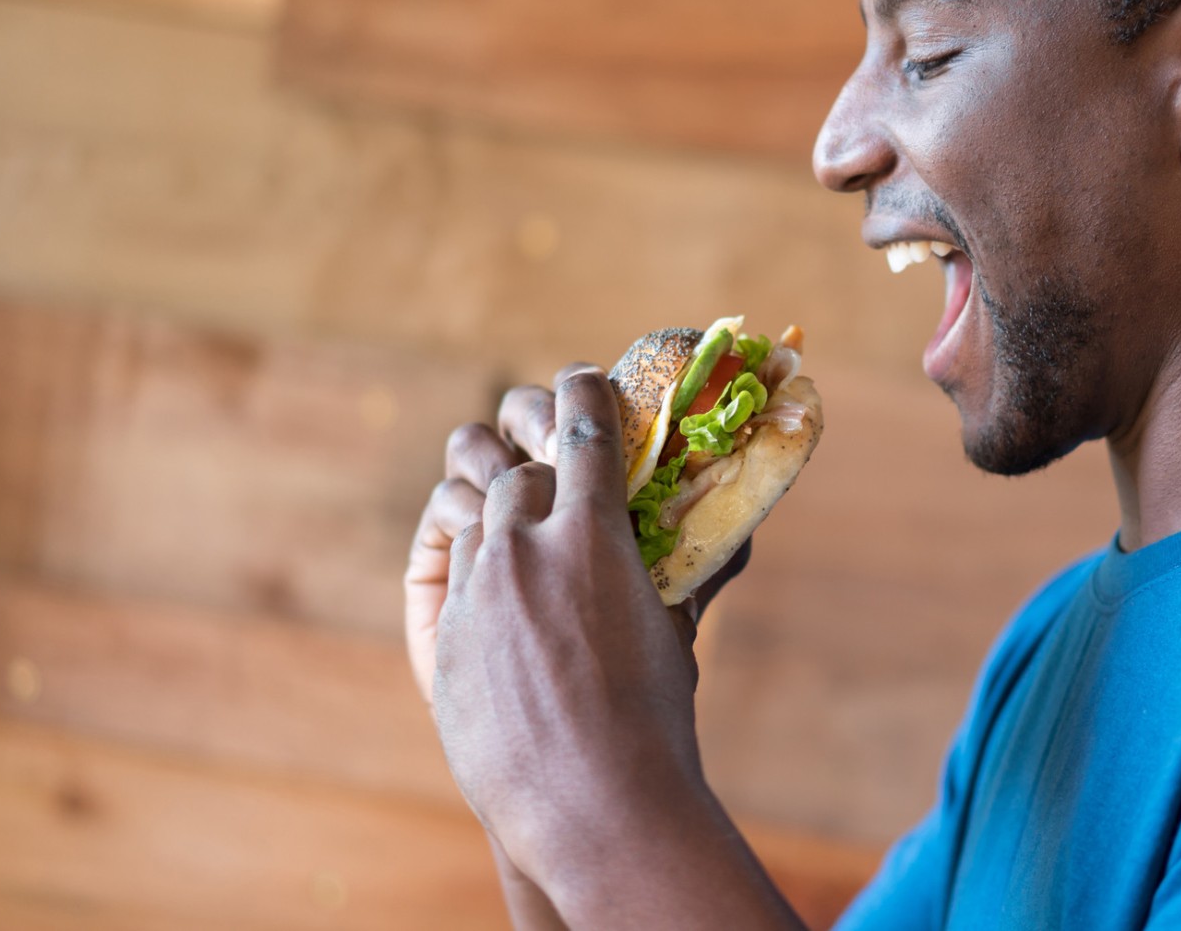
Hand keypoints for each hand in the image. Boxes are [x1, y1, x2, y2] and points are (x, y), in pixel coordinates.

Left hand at [407, 368, 785, 928]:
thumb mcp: (674, 630)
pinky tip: (494, 593)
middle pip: (512, 464)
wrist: (590, 801)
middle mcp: (526, 546)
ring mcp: (477, 588)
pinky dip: (474, 569)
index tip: (581, 378)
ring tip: (510, 524)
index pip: (581, 425)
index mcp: (593, 533)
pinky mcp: (442, 633)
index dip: (582, 390)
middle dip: (529, 459)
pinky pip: (451, 571)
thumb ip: (686, 569)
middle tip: (544, 468)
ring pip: (471, 511)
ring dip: (494, 510)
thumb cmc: (653, 717)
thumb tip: (738, 533)